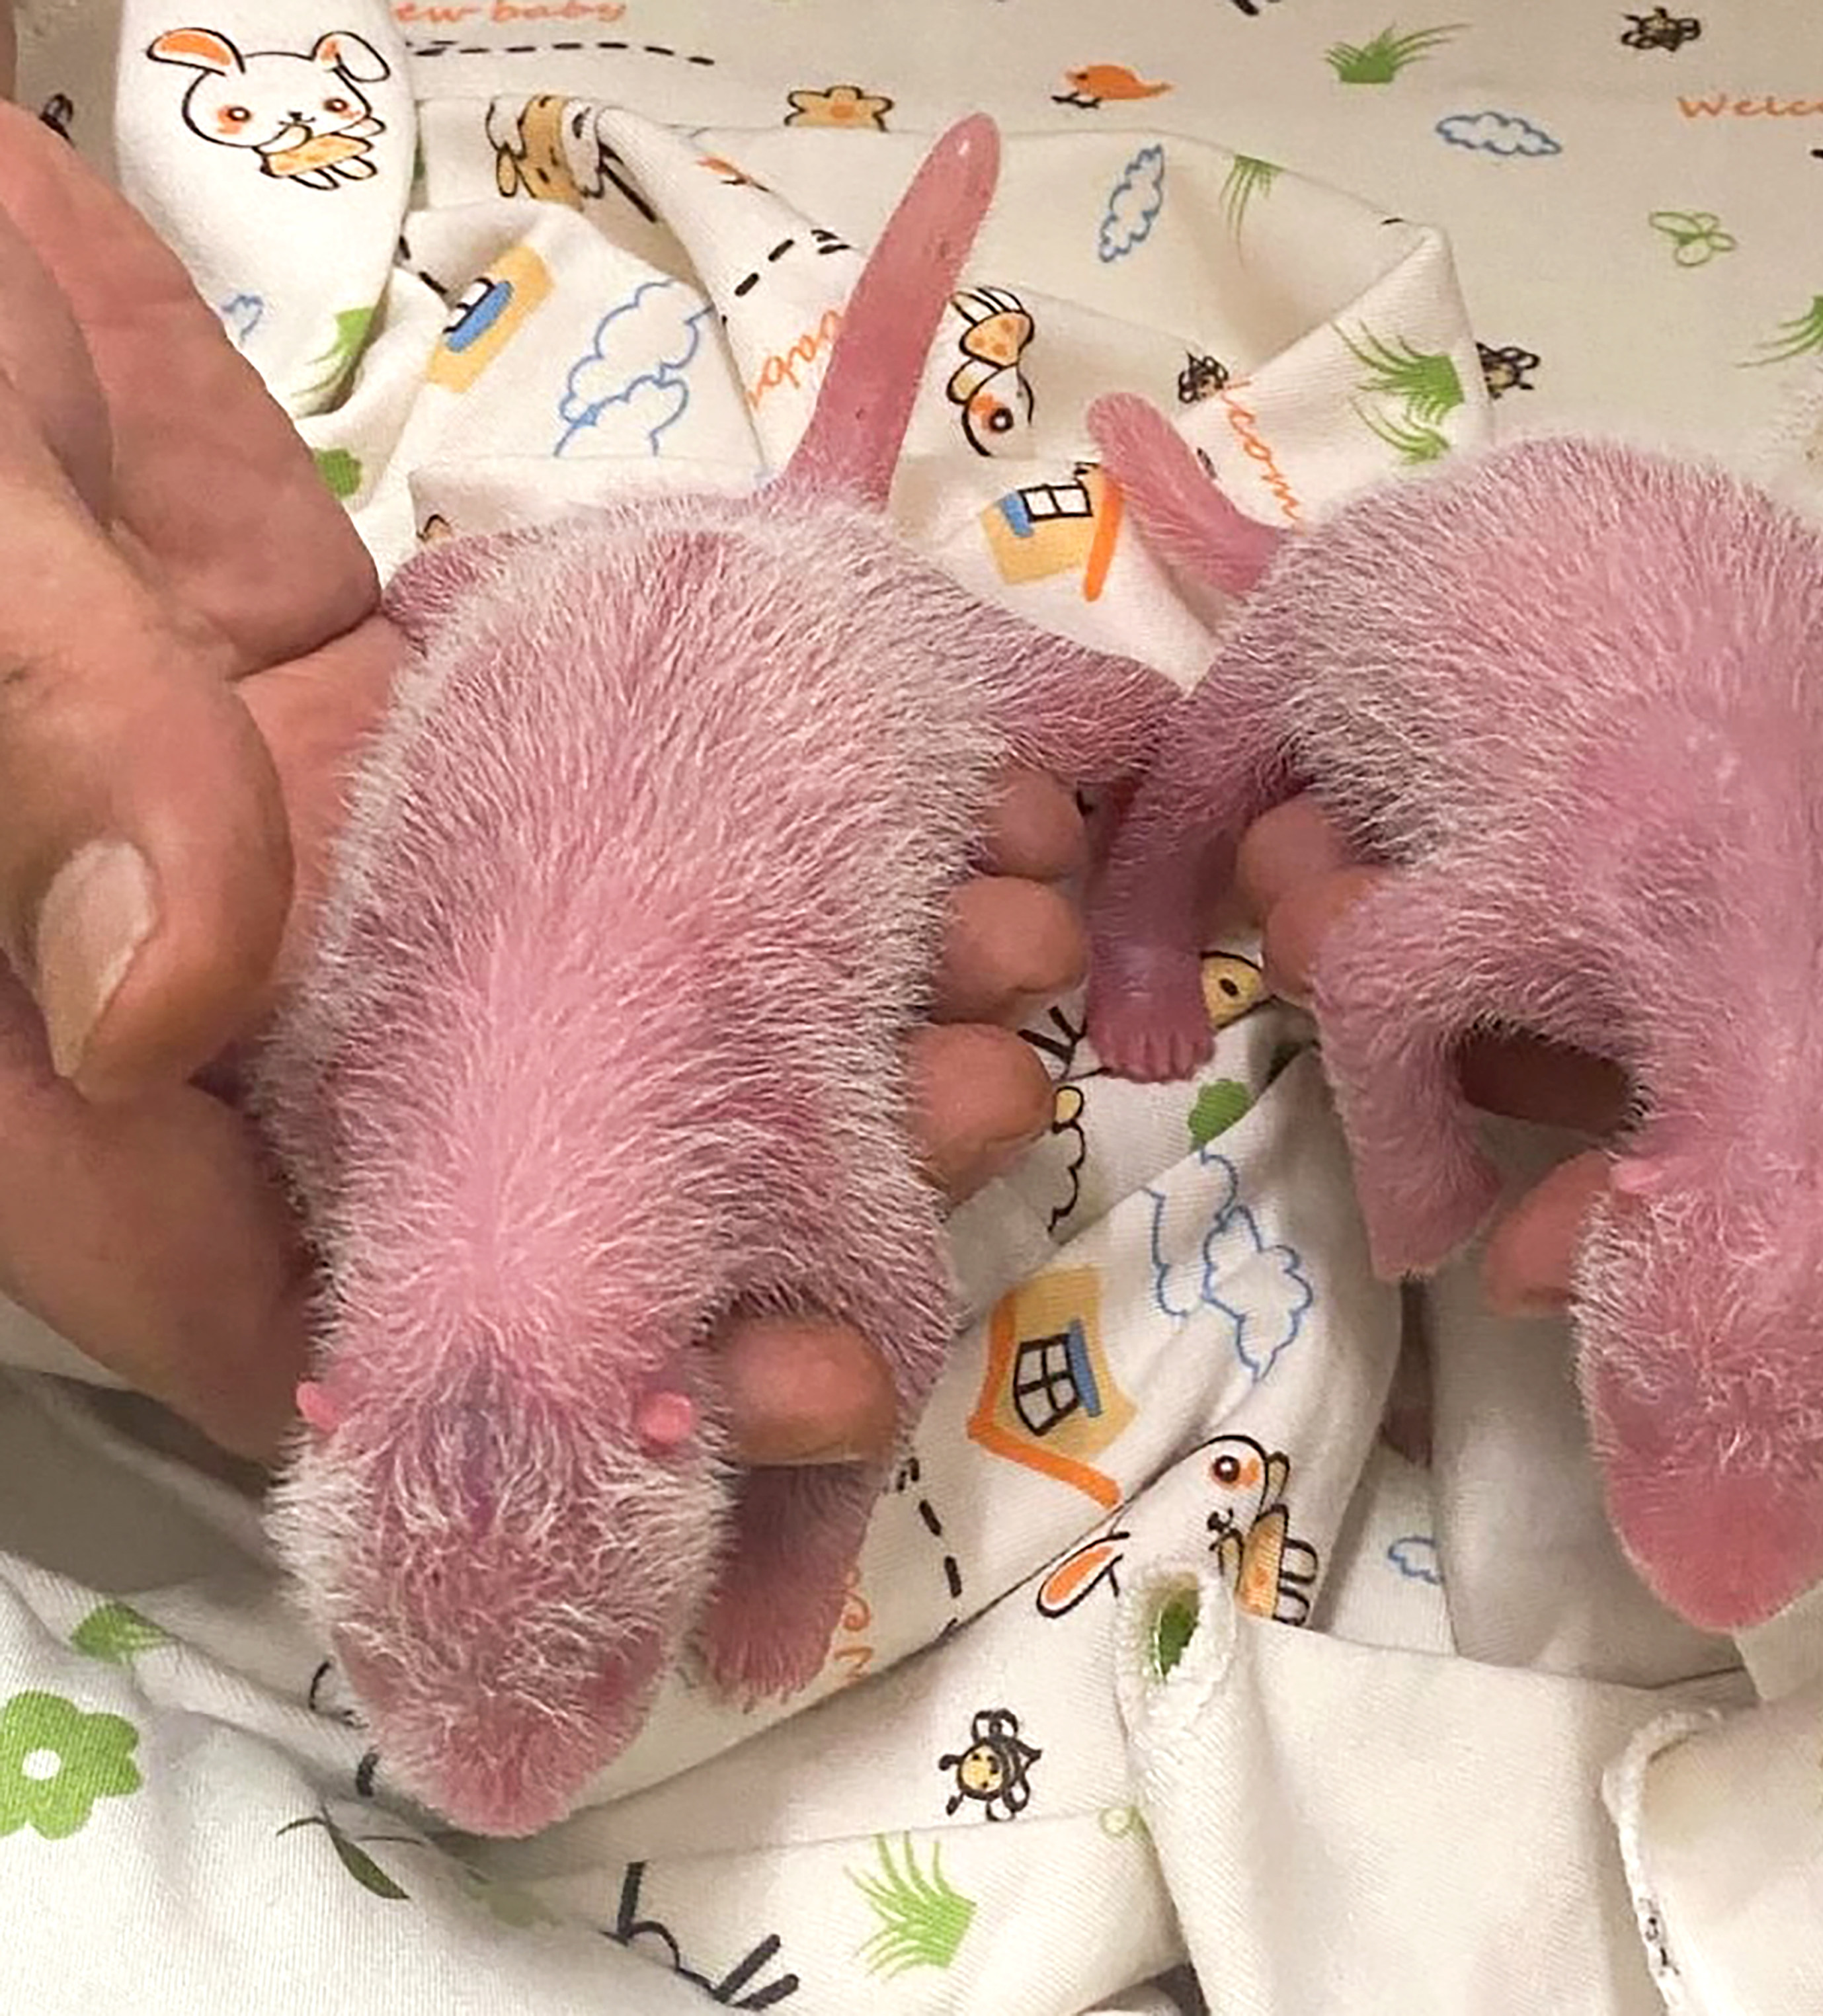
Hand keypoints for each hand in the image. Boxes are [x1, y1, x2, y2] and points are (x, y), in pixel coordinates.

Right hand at [0, 104, 1078, 1462]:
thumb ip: (55, 769)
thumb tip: (166, 1006)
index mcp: (54, 1052)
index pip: (269, 1305)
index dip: (514, 1387)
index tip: (754, 1392)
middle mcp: (226, 1003)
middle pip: (512, 1182)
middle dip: (767, 1196)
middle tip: (976, 1120)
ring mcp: (351, 873)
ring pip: (615, 1009)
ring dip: (837, 1004)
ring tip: (1015, 947)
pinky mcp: (437, 752)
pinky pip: (642, 833)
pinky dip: (804, 838)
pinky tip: (962, 817)